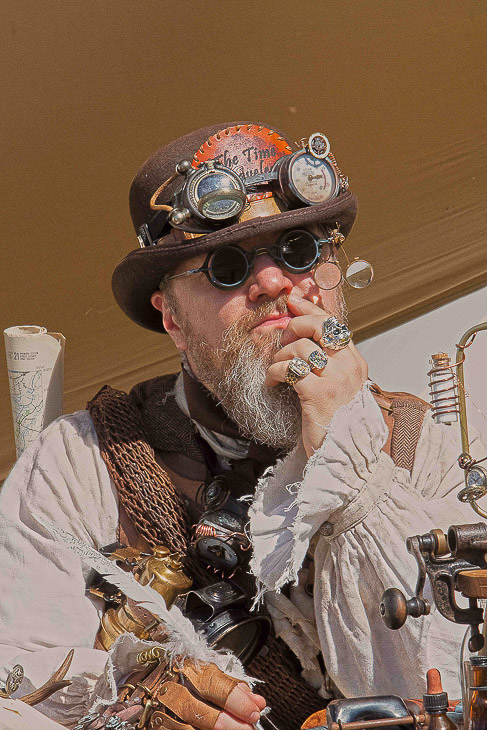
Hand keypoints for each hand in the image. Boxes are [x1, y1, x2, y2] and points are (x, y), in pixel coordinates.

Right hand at [116, 660, 265, 729]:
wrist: (140, 678)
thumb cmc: (178, 671)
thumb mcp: (205, 671)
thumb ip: (230, 686)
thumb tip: (256, 701)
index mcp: (182, 665)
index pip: (210, 681)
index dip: (235, 697)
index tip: (254, 709)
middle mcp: (165, 686)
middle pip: (196, 708)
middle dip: (226, 721)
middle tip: (247, 727)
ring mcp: (154, 709)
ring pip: (183, 727)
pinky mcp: (148, 725)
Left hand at [266, 293, 367, 455]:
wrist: (343, 456)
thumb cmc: (337, 423)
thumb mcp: (339, 389)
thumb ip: (329, 365)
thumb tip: (306, 342)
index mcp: (355, 363)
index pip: (334, 325)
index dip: (311, 309)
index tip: (294, 300)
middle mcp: (349, 367)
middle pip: (319, 327)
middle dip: (295, 327)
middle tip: (284, 343)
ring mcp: (335, 379)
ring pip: (301, 347)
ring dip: (281, 357)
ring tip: (278, 372)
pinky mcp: (317, 394)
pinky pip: (289, 369)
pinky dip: (275, 373)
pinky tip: (274, 383)